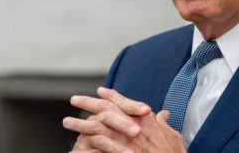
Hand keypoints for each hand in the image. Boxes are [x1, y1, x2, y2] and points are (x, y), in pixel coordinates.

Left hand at [63, 87, 185, 152]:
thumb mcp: (171, 135)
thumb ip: (163, 123)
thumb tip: (163, 115)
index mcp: (146, 118)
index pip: (123, 102)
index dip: (109, 96)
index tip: (99, 91)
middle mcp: (135, 126)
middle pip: (106, 109)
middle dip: (88, 103)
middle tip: (74, 99)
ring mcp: (128, 141)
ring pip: (98, 128)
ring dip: (81, 124)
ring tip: (67, 122)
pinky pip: (103, 147)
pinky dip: (90, 144)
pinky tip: (79, 141)